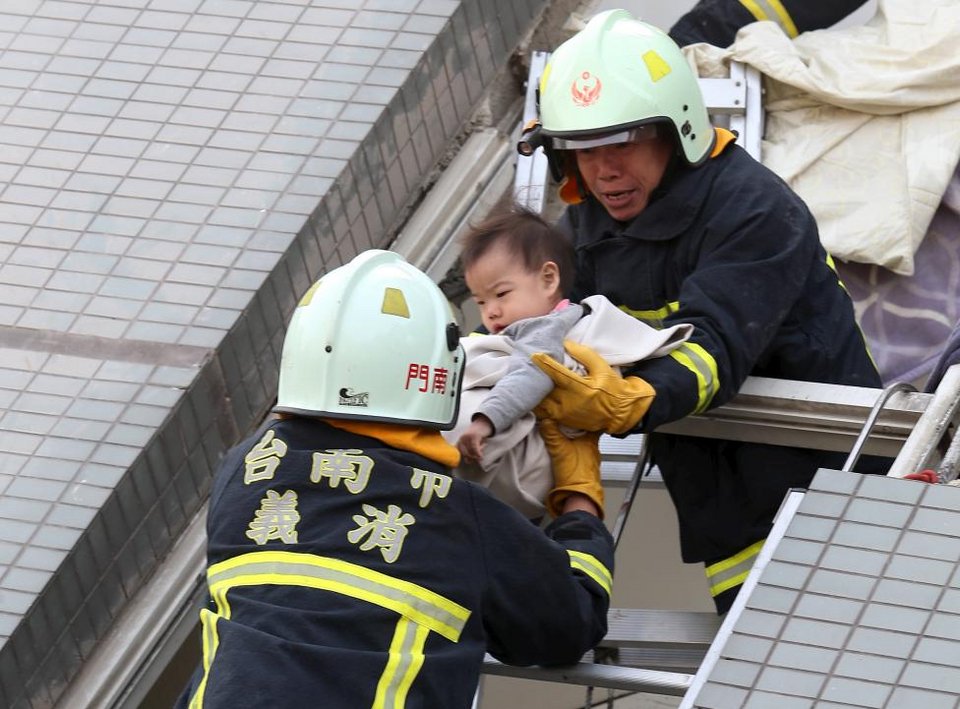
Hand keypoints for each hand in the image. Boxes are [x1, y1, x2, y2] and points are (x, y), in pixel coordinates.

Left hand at [457, 416, 493, 462]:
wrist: (483, 422)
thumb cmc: (477, 434)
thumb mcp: (470, 442)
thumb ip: (468, 450)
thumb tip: (468, 461)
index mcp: (459, 440)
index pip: (458, 453)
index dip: (464, 458)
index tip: (469, 461)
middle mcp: (462, 438)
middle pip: (464, 454)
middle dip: (471, 458)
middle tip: (477, 458)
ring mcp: (467, 437)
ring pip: (470, 452)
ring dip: (476, 456)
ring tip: (481, 454)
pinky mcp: (474, 436)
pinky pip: (475, 449)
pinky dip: (478, 454)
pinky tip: (481, 456)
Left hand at [532, 340, 655, 434]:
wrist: (620, 413)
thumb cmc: (613, 388)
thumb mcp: (603, 368)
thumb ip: (585, 355)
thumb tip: (567, 344)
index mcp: (582, 388)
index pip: (559, 374)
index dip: (545, 364)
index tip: (534, 355)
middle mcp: (571, 402)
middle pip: (545, 389)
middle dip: (534, 378)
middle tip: (524, 366)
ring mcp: (565, 413)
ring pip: (541, 401)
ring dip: (532, 391)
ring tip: (524, 379)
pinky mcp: (562, 419)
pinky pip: (543, 410)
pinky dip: (536, 401)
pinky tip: (531, 393)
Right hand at [539, 418, 603, 518]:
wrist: (578, 496)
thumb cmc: (574, 473)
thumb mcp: (559, 449)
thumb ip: (551, 433)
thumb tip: (546, 420)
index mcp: (591, 442)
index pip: (592, 423)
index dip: (585, 417)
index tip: (577, 412)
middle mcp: (594, 450)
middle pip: (587, 434)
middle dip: (578, 428)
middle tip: (567, 421)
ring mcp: (591, 461)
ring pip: (584, 445)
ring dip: (576, 441)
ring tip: (564, 435)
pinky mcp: (585, 470)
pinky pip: (580, 455)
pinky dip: (574, 451)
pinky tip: (566, 452)